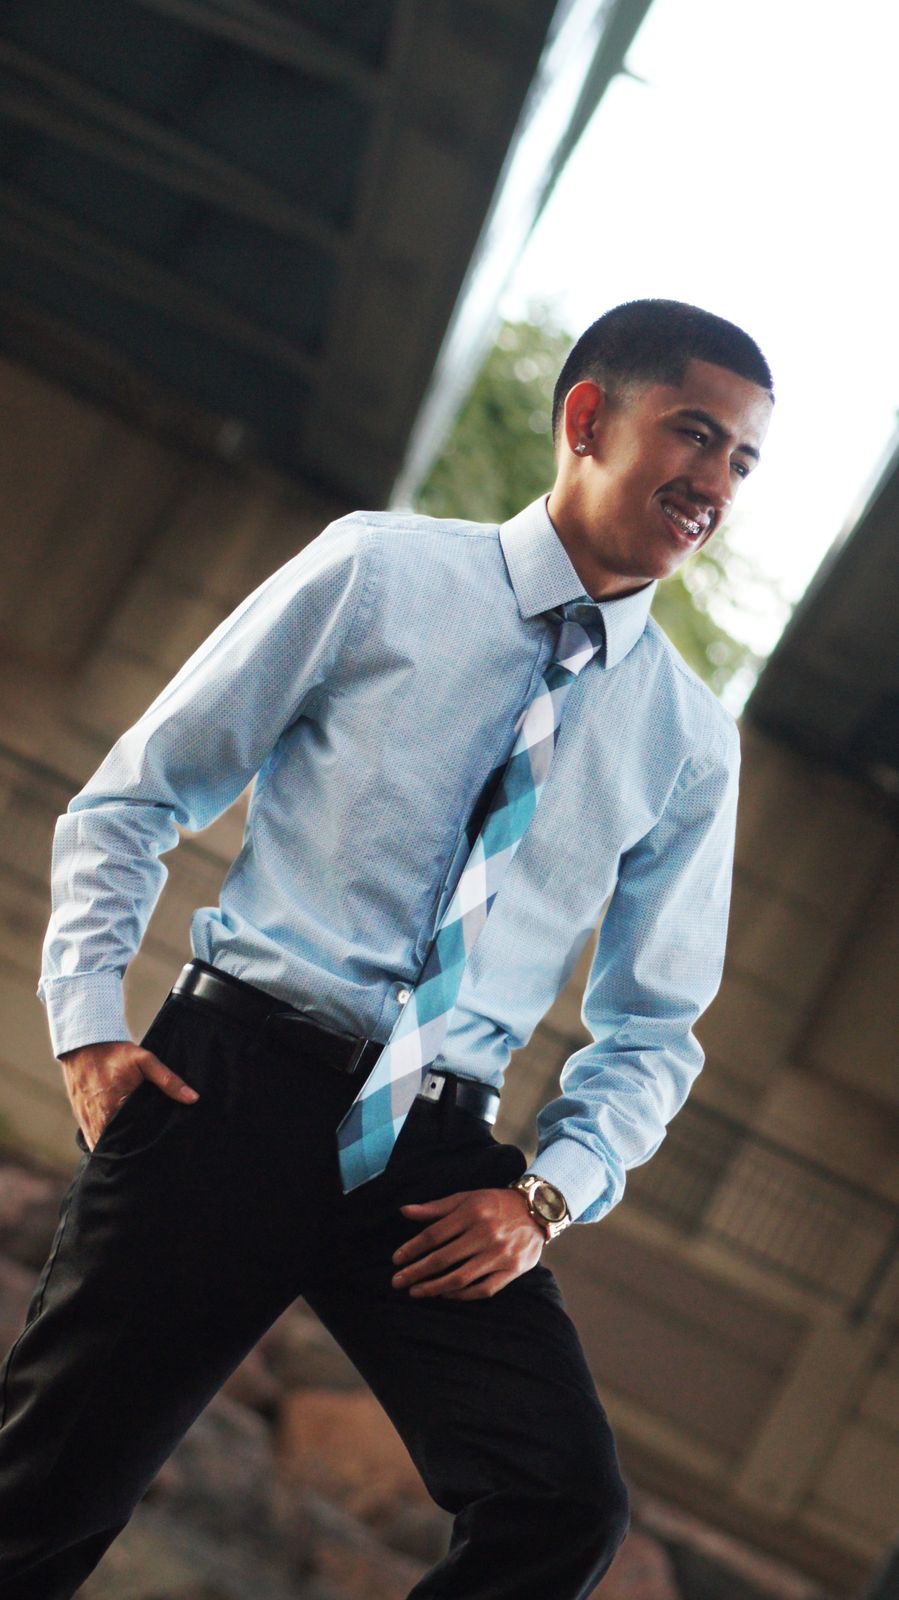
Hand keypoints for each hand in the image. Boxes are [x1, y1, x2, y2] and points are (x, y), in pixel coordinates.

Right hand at [59, 1040, 198, 1151]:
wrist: (85, 1044)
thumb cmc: (116, 1053)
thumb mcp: (145, 1061)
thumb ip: (168, 1080)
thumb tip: (192, 1098)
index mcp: (116, 1106)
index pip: (134, 1137)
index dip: (145, 1145)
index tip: (158, 1148)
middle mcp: (99, 1118)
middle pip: (117, 1146)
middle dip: (131, 1151)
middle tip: (148, 1153)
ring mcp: (87, 1120)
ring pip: (102, 1146)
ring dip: (115, 1150)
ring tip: (132, 1153)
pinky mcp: (80, 1117)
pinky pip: (90, 1140)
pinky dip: (101, 1145)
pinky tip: (115, 1146)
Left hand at [392, 1187, 544, 1300]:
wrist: (538, 1210)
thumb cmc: (495, 1203)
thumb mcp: (466, 1198)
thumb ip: (435, 1208)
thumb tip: (404, 1211)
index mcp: (471, 1212)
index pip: (434, 1234)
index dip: (412, 1248)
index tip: (396, 1260)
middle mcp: (485, 1233)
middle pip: (443, 1258)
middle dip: (416, 1272)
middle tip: (397, 1281)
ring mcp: (499, 1254)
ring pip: (460, 1277)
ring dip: (434, 1287)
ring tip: (416, 1292)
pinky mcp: (512, 1269)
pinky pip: (483, 1289)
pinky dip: (462, 1295)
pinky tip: (445, 1294)